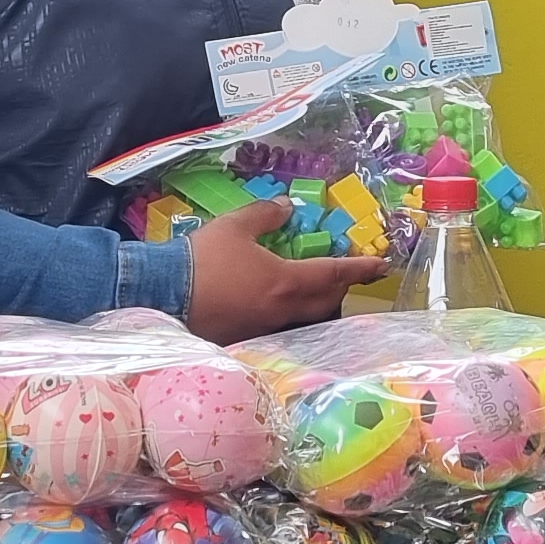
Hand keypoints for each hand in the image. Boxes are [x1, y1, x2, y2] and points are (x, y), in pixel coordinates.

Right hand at [178, 195, 385, 343]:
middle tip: (346, 275)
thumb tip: (287, 207)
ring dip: (318, 305)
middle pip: (325, 303)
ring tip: (317, 291)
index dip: (359, 268)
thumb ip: (266, 214)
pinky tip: (279, 307)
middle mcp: (282, 310)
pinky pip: (280, 327)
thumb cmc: (203, 258)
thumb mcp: (235, 226)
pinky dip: (290, 315)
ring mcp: (264, 328)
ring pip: (304, 319)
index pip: (333, 274)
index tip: (381, 265)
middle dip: (341, 288)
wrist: (163, 293)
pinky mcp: (245, 337)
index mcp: (286, 282)